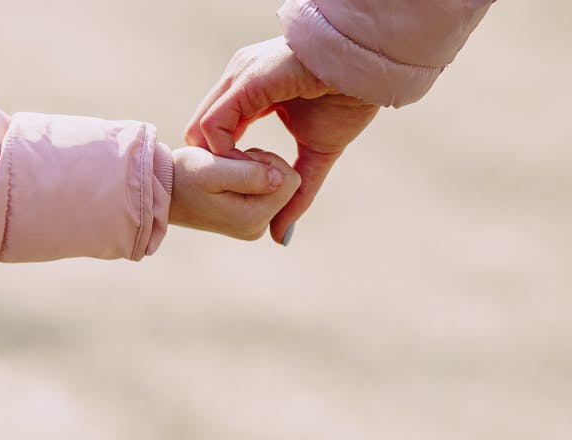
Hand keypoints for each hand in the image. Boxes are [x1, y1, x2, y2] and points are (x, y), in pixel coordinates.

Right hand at [169, 146, 300, 241]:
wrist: (162, 189)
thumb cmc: (183, 176)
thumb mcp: (212, 169)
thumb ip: (249, 174)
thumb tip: (282, 179)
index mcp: (252, 218)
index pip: (290, 180)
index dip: (267, 161)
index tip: (237, 159)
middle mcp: (258, 228)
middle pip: (286, 183)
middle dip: (262, 165)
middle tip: (229, 165)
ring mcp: (255, 225)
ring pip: (278, 183)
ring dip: (255, 168)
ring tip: (225, 171)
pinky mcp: (250, 218)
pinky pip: (268, 189)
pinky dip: (251, 176)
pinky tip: (228, 178)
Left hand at [185, 37, 379, 243]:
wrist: (369, 73)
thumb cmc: (348, 103)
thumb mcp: (316, 154)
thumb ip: (295, 191)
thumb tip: (281, 235)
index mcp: (252, 90)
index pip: (217, 129)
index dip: (224, 162)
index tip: (244, 185)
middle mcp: (240, 79)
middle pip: (202, 130)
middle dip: (214, 165)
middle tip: (237, 189)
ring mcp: (240, 78)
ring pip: (202, 128)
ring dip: (219, 163)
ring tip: (245, 180)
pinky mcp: (246, 81)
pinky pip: (215, 123)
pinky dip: (223, 152)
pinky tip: (245, 166)